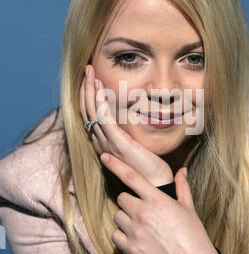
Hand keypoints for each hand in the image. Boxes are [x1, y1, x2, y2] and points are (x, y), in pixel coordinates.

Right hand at [80, 64, 173, 186]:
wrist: (156, 184)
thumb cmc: (149, 166)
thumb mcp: (135, 145)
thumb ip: (128, 132)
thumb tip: (130, 115)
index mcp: (103, 143)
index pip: (88, 115)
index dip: (87, 96)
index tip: (91, 79)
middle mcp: (100, 142)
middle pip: (86, 111)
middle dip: (86, 88)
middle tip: (88, 69)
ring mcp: (107, 143)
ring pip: (92, 112)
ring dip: (90, 90)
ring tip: (90, 72)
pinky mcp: (118, 144)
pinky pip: (104, 119)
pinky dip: (101, 102)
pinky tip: (101, 88)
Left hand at [100, 151, 218, 253]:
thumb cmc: (194, 235)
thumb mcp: (189, 208)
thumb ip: (182, 186)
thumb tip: (181, 170)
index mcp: (157, 200)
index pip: (130, 176)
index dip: (115, 164)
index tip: (104, 156)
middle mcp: (143, 213)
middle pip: (121, 198)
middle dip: (129, 201)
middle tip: (142, 210)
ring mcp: (135, 232)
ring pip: (117, 216)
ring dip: (125, 218)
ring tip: (141, 226)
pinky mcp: (131, 249)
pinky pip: (115, 235)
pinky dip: (122, 235)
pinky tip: (135, 238)